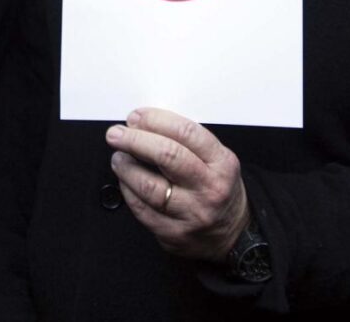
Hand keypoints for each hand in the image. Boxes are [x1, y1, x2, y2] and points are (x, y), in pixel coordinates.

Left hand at [105, 107, 249, 260]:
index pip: (186, 133)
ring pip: (150, 187)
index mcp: (221, 163)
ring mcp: (191, 213)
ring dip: (126, 167)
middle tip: (117, 134)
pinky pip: (143, 210)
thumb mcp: (218, 159)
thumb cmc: (218, 188)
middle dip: (135, 140)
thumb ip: (188, 142)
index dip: (156, 121)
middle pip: (167, 156)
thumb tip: (148, 124)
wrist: (232, 233)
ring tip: (119, 157)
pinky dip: (128, 191)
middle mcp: (209, 188)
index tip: (137, 117)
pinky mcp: (174, 233)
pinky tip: (125, 180)